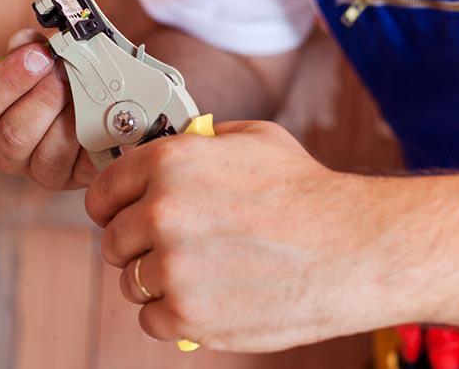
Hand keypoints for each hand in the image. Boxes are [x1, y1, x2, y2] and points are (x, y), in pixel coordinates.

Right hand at [0, 29, 95, 188]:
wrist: (98, 107)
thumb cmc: (62, 83)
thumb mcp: (42, 60)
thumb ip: (30, 48)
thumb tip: (27, 41)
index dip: (11, 76)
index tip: (39, 55)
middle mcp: (9, 150)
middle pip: (14, 133)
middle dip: (45, 98)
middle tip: (67, 73)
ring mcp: (41, 171)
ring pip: (49, 155)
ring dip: (71, 120)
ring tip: (88, 94)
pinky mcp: (76, 180)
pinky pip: (85, 167)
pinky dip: (97, 141)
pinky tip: (103, 118)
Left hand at [86, 120, 402, 351]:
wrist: (356, 249)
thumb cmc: (308, 193)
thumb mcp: (251, 139)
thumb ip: (198, 142)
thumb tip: (170, 146)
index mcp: (168, 163)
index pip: (103, 191)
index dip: (109, 206)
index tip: (116, 216)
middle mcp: (161, 212)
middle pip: (114, 241)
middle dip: (137, 245)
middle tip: (171, 249)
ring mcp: (172, 266)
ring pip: (131, 282)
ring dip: (156, 282)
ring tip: (199, 275)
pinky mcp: (189, 315)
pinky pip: (150, 319)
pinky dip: (173, 316)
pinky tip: (206, 301)